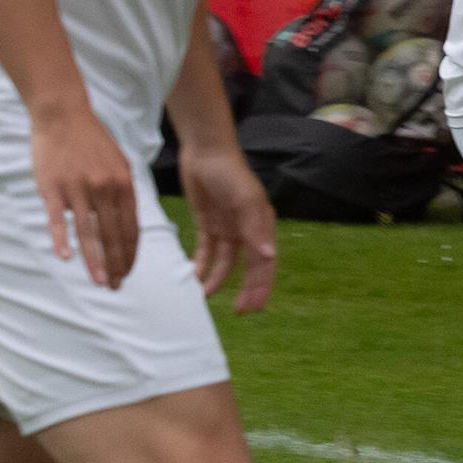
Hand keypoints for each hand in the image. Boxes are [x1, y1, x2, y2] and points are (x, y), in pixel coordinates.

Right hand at [31, 104, 139, 289]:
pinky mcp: (54, 188)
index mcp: (124, 184)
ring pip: (89, 232)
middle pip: (113, 234)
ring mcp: (79, 189)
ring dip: (95, 260)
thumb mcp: (120, 164)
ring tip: (100, 282)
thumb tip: (126, 221)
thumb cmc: (93, 143)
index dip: (130, 252)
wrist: (64, 116)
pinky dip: (62, 239)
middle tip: (116, 286)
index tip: (129, 272)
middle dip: (117, 263)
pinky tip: (66, 257)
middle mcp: (105, 189)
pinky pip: (58, 219)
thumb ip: (123, 192)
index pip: (131, 227)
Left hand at [181, 146, 278, 313]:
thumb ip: (256, 229)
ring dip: (218, 279)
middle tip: (239, 312)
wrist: (206, 150)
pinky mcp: (209, 221)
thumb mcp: (245, 200)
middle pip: (249, 265)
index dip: (261, 286)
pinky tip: (193, 276)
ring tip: (205, 297)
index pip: (265, 262)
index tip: (252, 308)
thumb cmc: (230, 172)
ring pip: (226, 261)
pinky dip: (202, 264)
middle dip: (246, 289)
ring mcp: (228, 225)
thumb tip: (269, 257)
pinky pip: (207, 250)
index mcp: (262, 224)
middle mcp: (248, 228)